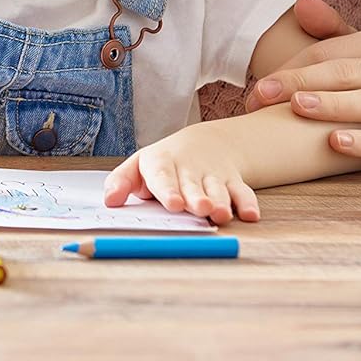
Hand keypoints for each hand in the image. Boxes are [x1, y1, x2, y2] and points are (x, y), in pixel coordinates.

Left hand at [102, 123, 257, 224]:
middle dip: (197, 197)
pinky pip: (244, 192)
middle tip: (200, 209)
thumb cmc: (163, 163)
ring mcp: (213, 175)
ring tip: (221, 214)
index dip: (169, 190)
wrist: (202, 145)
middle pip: (194, 185)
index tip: (173, 204)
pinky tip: (251, 215)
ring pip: (219, 189)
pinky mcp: (232, 182)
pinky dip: (248, 203)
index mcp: (162, 164)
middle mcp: (189, 169)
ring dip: (222, 202)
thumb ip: (121, 182)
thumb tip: (109, 202)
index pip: (164, 176)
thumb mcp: (138, 167)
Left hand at [244, 0, 360, 167]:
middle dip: (298, 85)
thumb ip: (329, 32)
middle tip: (261, 99)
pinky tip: (335, 143)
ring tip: (298, 108)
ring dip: (330, 106)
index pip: (327, 53)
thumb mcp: (357, 58)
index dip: (290, 69)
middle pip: (343, 75)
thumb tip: (301, 4)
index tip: (258, 90)